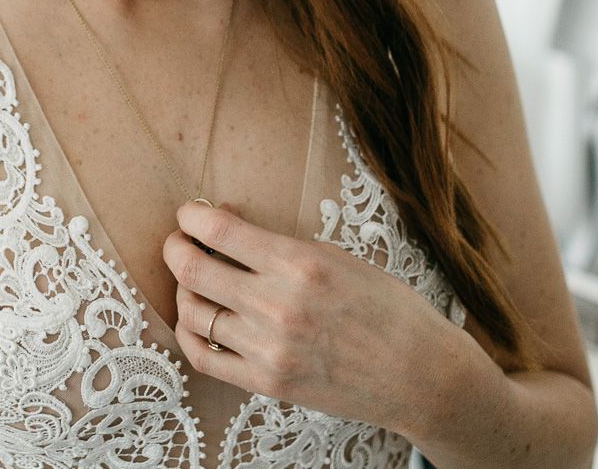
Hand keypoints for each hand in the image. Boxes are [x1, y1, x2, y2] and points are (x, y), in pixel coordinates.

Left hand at [163, 202, 485, 429]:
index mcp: (301, 264)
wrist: (421, 375)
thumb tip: (231, 226)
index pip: (219, 230)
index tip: (190, 213)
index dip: (191, 216)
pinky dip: (190, 334)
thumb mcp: (341, 258)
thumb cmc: (388, 309)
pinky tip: (199, 320)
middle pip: (192, 271)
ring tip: (195, 282)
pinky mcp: (268, 383)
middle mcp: (279, 306)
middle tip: (179, 242)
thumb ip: (284, 245)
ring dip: (184, 291)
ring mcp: (270, 349)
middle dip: (176, 248)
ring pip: (193, 313)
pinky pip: (204, 357)